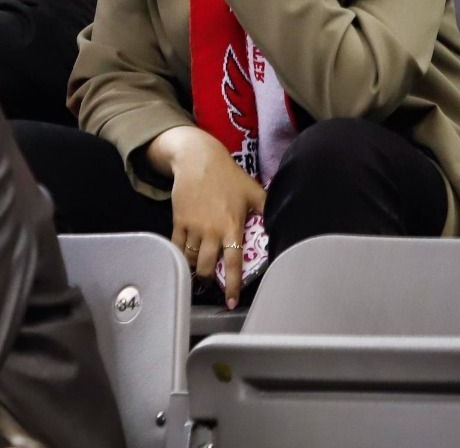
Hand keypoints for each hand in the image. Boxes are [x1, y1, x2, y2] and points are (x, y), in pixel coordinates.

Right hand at [147, 126, 266, 308]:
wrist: (196, 159)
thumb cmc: (228, 175)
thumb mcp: (253, 191)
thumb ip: (268, 209)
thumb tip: (282, 223)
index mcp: (232, 226)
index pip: (233, 263)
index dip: (233, 285)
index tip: (231, 302)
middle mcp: (211, 230)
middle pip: (208, 266)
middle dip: (209, 281)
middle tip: (212, 286)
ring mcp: (193, 226)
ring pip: (191, 259)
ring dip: (194, 270)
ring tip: (198, 275)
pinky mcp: (178, 220)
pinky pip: (177, 245)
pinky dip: (179, 256)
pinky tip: (183, 260)